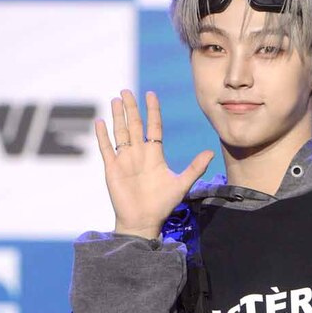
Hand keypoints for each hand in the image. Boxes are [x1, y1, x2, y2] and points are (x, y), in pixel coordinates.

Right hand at [94, 89, 214, 238]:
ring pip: (120, 132)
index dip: (153, 111)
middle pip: (134, 125)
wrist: (143, 221)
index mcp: (155, 155)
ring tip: (115, 100)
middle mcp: (139, 154)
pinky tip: (100, 122)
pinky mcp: (112, 168)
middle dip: (131, 108)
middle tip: (126, 91)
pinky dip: (102, 135)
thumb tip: (211, 152)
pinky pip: (106, 148)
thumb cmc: (162, 205)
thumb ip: (195, 168)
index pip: (154, 127)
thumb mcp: (181, 185)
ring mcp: (124, 160)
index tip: (151, 94)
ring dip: (117, 116)